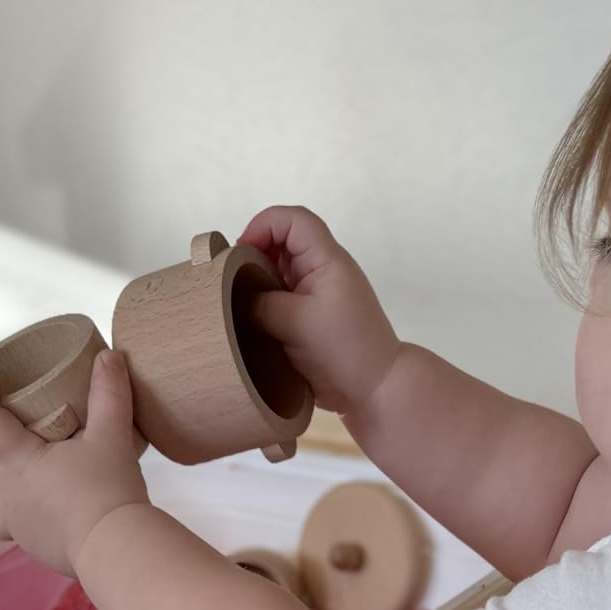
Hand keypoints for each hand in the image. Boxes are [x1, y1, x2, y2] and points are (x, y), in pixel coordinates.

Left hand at [0, 350, 147, 573]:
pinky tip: (48, 510)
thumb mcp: (112, 436)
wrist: (116, 550)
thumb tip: (109, 356)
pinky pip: (15, 532)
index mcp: (15, 458)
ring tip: (18, 480)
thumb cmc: (108, 491)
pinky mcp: (35, 547)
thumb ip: (109, 395)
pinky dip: (23, 517)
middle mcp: (5, 492)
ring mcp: (17, 524)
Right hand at [239, 205, 403, 417]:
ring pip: (278, 272)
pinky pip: (281, 298)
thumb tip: (235, 297)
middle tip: (235, 282)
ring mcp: (316, 294)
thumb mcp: (295, 323)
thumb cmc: (344, 350)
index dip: (263, 225)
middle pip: (281, 242)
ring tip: (241, 304)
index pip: (293, 219)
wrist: (375, 390)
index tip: (242, 252)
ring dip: (258, 283)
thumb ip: (260, 302)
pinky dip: (265, 305)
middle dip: (254, 256)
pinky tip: (253, 322)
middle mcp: (322, 270)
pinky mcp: (310, 317)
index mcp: (327, 259)